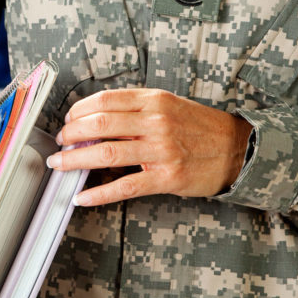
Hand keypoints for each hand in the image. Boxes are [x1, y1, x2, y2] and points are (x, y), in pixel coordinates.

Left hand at [47, 89, 252, 205]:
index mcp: (154, 100)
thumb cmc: (201, 129)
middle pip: (99, 125)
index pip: (104, 101)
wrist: (237, 149)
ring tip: (60, 165)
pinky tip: (82, 197)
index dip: (78, 111)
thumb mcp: (170, 105)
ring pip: (106, 154)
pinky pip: (124, 187)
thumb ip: (137, 109)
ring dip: (75, 161)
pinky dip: (98, 194)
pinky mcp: (166, 178)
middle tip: (59, 144)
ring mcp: (161, 151)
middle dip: (70, 135)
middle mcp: (156, 122)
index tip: (67, 122)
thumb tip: (96, 119)